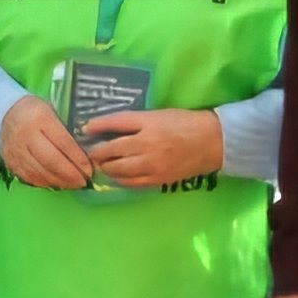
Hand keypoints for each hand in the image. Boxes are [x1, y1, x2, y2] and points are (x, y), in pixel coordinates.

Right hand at [0, 96, 94, 191]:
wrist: (7, 114)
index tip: (89, 169)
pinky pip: (29, 177)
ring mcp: (16, 150)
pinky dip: (45, 182)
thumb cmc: (37, 113)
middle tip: (83, 182)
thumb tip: (85, 156)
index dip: (77, 159)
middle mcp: (26, 135)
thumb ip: (66, 132)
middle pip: (50, 161)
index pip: (63, 142)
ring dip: (59, 181)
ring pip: (40, 172)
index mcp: (40, 118)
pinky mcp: (10, 161)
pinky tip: (56, 183)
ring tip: (73, 184)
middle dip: (70, 174)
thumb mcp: (53, 113)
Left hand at [84, 107, 225, 189]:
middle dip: (97, 152)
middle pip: (112, 149)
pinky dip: (120, 180)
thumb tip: (110, 129)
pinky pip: (131, 182)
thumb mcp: (159, 114)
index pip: (116, 122)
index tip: (85, 129)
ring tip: (102, 165)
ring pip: (118, 169)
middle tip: (91, 152)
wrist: (212, 142)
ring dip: (106, 167)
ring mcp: (152, 164)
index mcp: (149, 122)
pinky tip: (116, 176)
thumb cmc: (185, 123)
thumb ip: (137, 122)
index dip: (98, 125)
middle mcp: (147, 143)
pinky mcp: (157, 179)